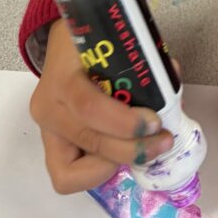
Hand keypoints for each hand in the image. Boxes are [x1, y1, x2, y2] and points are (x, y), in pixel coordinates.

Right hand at [29, 18, 173, 193]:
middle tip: (162, 140)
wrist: (62, 44)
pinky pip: (68, 176)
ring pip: (75, 169)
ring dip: (116, 163)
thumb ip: (142, 62)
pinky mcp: (50, 146)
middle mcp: (48, 107)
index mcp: (62, 76)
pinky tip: (119, 154)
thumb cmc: (92, 41)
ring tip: (143, 149)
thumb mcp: (116, 42)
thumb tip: (171, 78)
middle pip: (89, 141)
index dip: (125, 123)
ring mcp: (46, 130)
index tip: (155, 121)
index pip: (89, 107)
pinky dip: (97, 173)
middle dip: (132, 149)